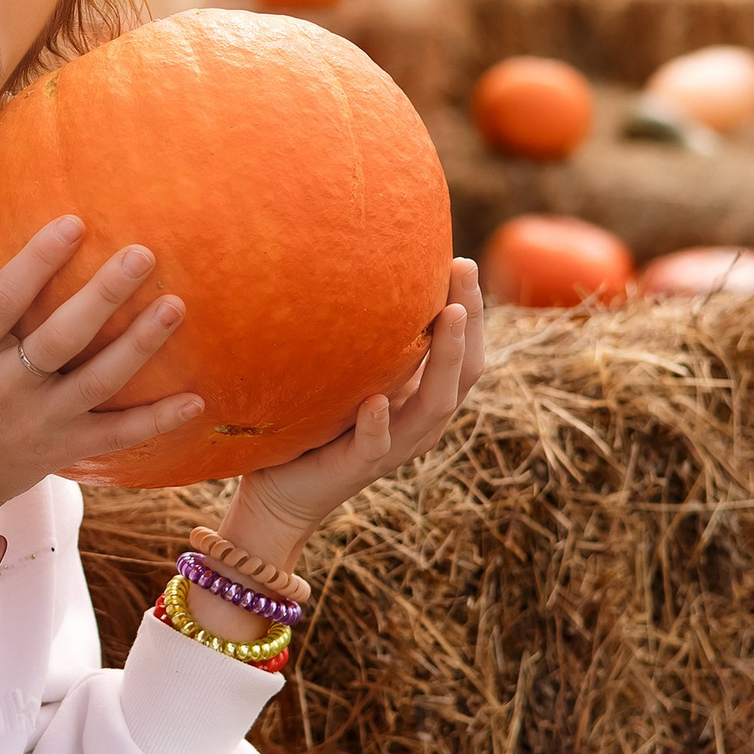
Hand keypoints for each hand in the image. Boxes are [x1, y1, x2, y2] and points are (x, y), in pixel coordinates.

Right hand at [0, 216, 202, 529]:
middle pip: (60, 338)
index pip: (2, 299)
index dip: (37, 261)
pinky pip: (116, 437)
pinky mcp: (64, 450)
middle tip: (143, 254)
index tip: (74, 222)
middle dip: (103, 296)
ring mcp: (39, 422)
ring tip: (176, 305)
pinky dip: (156, 422)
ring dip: (139, 345)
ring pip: (96, 382)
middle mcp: (4, 387)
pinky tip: (196, 400)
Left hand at [220, 258, 488, 573]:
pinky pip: (374, 446)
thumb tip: (367, 275)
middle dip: (469, 320)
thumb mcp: (352, 377)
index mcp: (422, 399)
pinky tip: (375, 400)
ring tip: (447, 315)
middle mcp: (419, 423)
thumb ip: (370, 345)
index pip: (464, 353)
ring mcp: (392, 447)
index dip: (472, 310)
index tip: (462, 263)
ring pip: (433, 407)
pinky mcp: (357, 467)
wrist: (282, 491)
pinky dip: (378, 424)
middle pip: (463, 373)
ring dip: (443, 359)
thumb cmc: (317, 423)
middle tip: (463, 270)